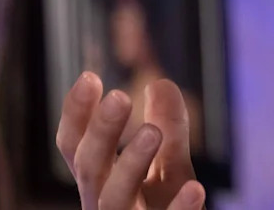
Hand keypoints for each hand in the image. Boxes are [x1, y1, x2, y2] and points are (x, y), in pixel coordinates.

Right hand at [56, 72, 205, 209]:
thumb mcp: (170, 168)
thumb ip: (168, 128)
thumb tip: (161, 82)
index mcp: (101, 183)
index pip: (77, 147)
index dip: (77, 115)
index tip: (90, 77)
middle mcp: (105, 205)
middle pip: (91, 168)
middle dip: (101, 133)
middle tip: (119, 96)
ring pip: (114, 200)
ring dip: (131, 165)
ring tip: (153, 131)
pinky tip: (195, 187)